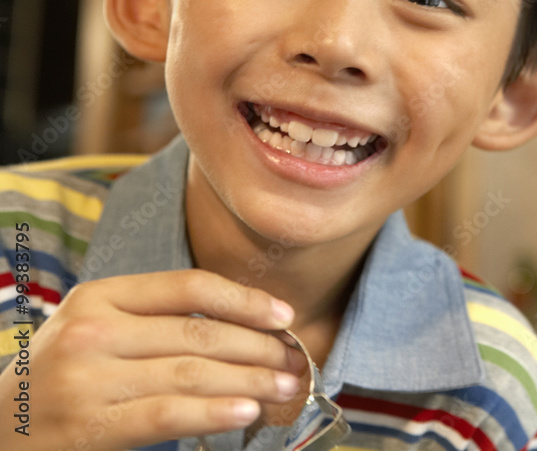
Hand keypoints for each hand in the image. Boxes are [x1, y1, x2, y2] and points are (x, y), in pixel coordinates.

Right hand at [0, 270, 306, 450]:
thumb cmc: (62, 376)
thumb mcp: (97, 328)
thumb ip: (156, 320)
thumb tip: (244, 326)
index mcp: (101, 295)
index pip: (191, 287)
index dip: (246, 300)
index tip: (285, 316)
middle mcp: (92, 331)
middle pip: (199, 333)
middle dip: (259, 347)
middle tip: (296, 359)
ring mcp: (88, 380)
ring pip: (192, 373)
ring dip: (251, 381)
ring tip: (286, 385)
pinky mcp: (89, 427)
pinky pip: (168, 414)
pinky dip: (215, 412)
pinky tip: (247, 410)